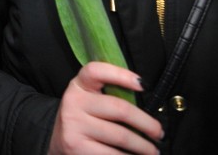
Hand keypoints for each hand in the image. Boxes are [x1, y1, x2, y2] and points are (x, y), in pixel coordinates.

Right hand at [48, 62, 162, 154]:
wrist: (58, 141)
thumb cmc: (84, 118)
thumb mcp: (89, 100)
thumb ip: (110, 95)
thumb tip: (149, 104)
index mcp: (79, 85)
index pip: (96, 71)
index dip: (120, 75)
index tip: (143, 85)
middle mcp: (73, 102)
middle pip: (120, 108)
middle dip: (147, 124)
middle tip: (159, 133)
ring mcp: (74, 125)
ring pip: (121, 135)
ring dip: (143, 146)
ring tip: (152, 150)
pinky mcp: (76, 146)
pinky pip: (112, 154)